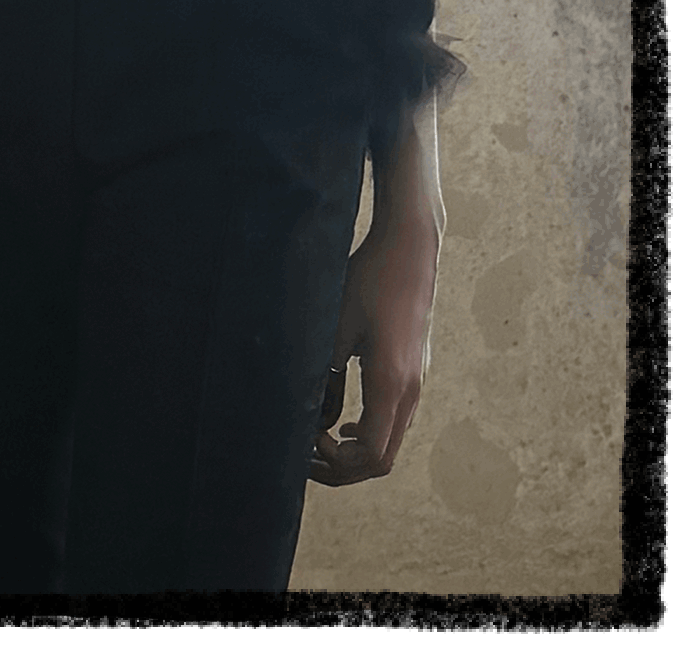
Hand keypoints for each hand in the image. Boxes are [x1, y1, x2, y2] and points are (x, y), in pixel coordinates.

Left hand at [308, 212, 441, 485]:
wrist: (410, 250)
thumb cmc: (370, 280)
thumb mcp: (336, 322)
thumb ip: (322, 368)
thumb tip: (303, 406)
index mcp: (391, 384)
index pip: (373, 456)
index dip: (338, 463)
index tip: (308, 440)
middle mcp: (410, 392)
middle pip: (383, 459)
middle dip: (343, 468)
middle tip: (305, 455)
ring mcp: (416, 384)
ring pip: (390, 442)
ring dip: (355, 453)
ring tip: (317, 442)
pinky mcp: (414, 373)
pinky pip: (394, 422)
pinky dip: (368, 435)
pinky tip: (343, 424)